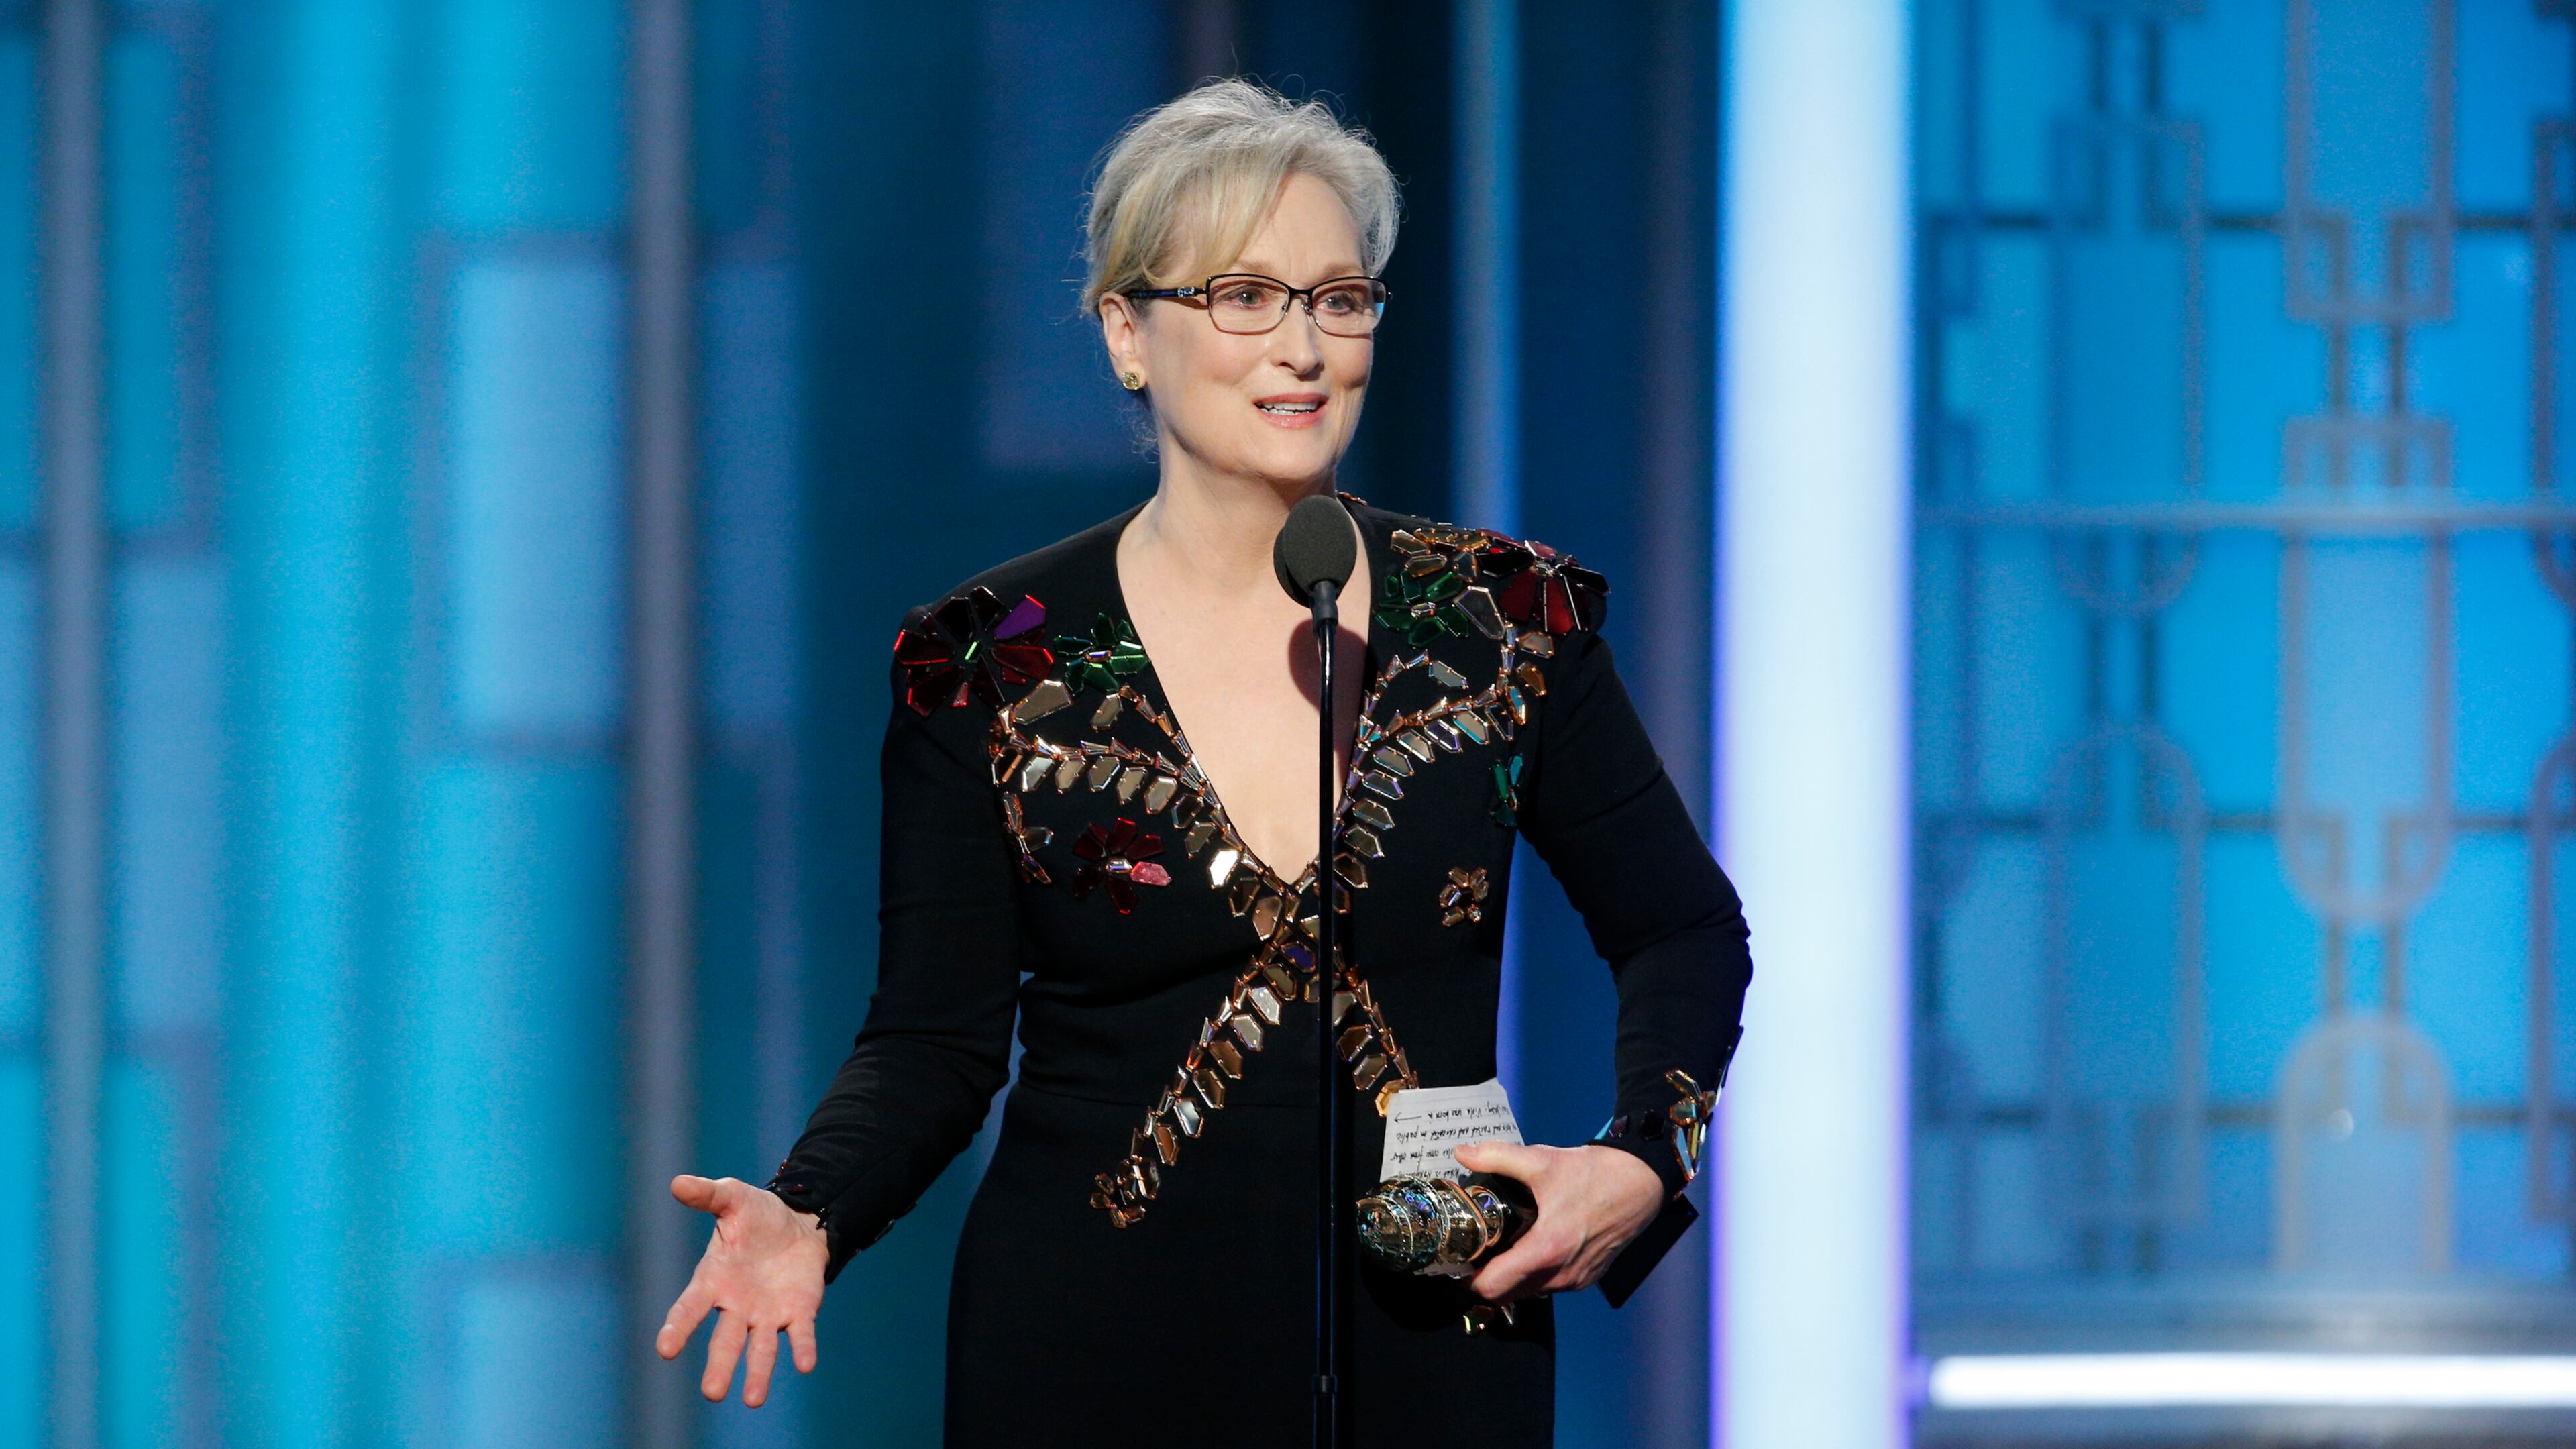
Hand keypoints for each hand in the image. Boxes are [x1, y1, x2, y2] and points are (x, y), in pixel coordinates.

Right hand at [655, 1175, 830, 1405]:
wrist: (799, 1220)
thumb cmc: (756, 1214)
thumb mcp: (732, 1198)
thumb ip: (707, 1195)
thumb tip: (676, 1183)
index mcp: (713, 1281)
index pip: (690, 1309)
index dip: (677, 1328)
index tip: (665, 1349)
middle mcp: (737, 1306)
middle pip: (725, 1341)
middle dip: (720, 1367)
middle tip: (713, 1393)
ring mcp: (767, 1314)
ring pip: (761, 1349)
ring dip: (758, 1373)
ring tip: (753, 1400)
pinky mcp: (798, 1312)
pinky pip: (800, 1335)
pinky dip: (802, 1349)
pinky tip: (805, 1364)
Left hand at [1450, 1141, 1663, 1303]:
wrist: (1641, 1182)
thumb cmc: (1594, 1173)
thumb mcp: (1541, 1160)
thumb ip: (1496, 1157)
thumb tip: (1461, 1152)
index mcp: (1546, 1250)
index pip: (1493, 1287)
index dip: (1467, 1280)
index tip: (1456, 1261)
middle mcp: (1561, 1274)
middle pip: (1506, 1295)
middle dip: (1484, 1280)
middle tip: (1471, 1254)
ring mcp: (1576, 1280)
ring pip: (1528, 1293)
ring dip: (1509, 1280)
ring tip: (1497, 1250)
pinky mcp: (1587, 1278)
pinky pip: (1548, 1287)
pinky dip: (1532, 1277)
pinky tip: (1526, 1250)